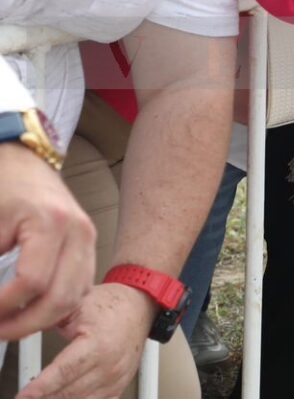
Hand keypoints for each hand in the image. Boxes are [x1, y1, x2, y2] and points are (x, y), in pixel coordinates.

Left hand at [0, 146, 94, 340]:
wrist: (27, 164)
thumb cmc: (6, 187)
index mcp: (52, 223)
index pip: (32, 281)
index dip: (3, 305)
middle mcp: (79, 233)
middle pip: (61, 298)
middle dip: (25, 324)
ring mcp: (89, 241)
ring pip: (74, 299)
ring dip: (42, 320)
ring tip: (12, 323)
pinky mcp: (89, 248)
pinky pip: (80, 290)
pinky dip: (57, 307)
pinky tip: (33, 309)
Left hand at [16, 283, 152, 398]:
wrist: (139, 306)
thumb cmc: (111, 305)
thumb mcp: (76, 305)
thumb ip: (49, 320)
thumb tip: (22, 327)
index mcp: (98, 344)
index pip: (63, 372)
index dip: (40, 387)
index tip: (23, 395)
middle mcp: (109, 365)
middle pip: (68, 392)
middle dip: (43, 397)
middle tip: (26, 397)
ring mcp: (115, 379)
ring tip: (40, 396)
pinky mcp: (118, 387)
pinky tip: (63, 398)